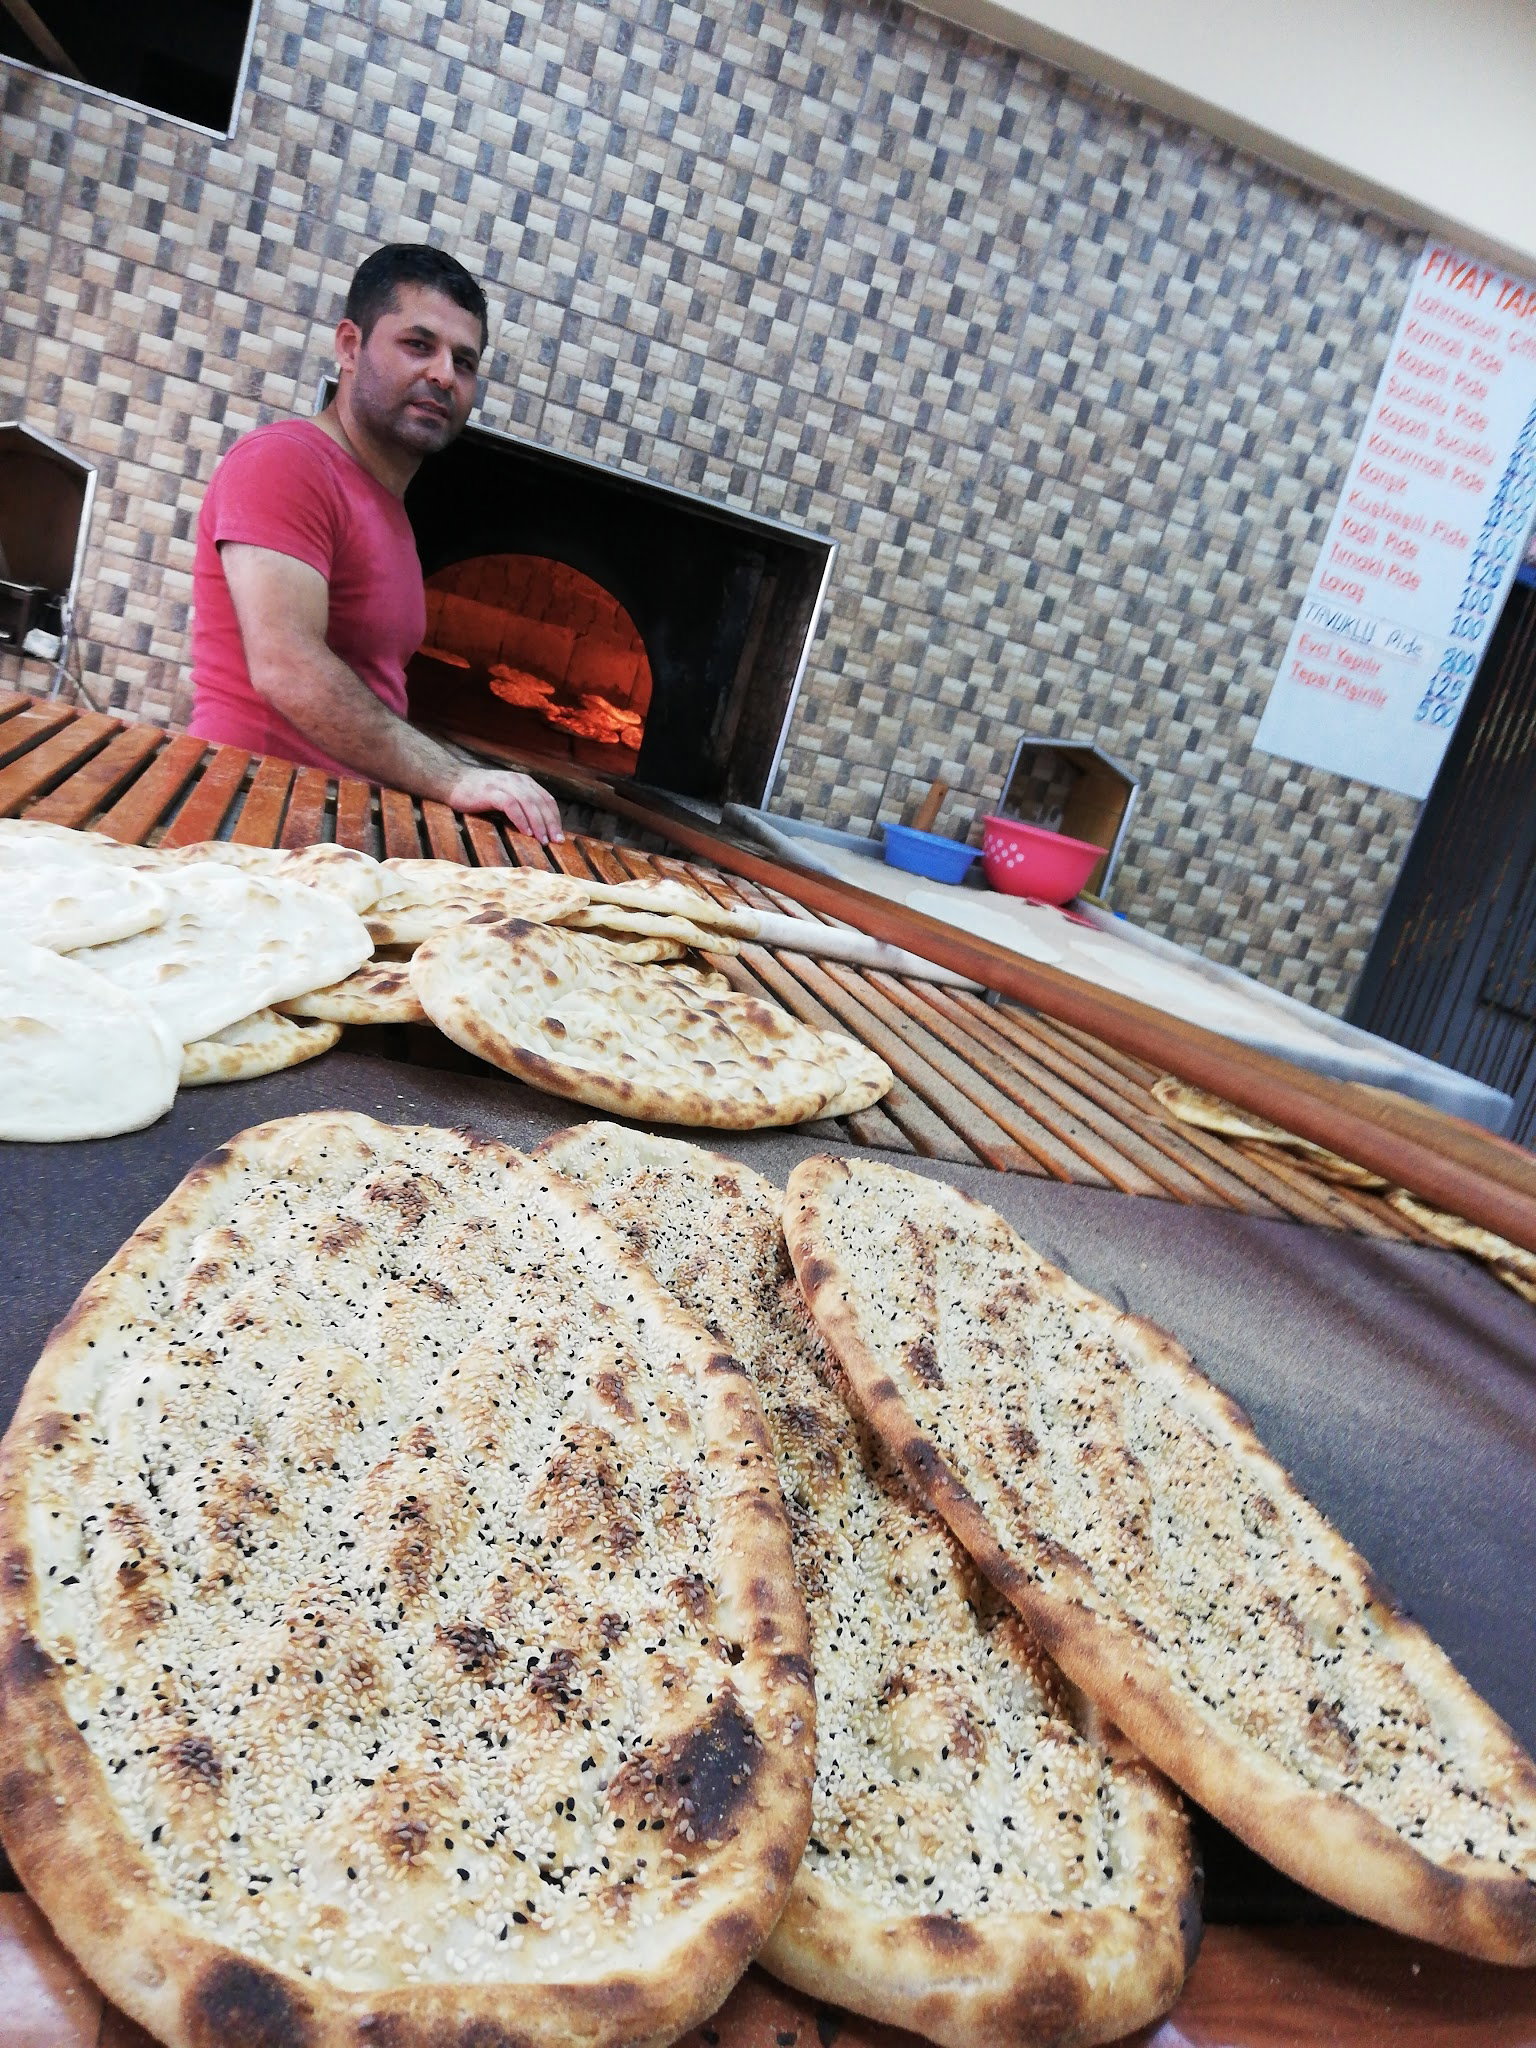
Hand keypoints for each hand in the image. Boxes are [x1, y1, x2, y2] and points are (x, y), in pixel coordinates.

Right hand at [446, 768, 563, 842]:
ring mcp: (504, 784)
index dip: (555, 819)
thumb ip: (522, 806)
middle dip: (551, 824)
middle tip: (556, 842)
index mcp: (524, 782)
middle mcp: (517, 781)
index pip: (547, 800)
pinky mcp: (491, 791)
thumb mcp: (506, 796)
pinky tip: (526, 832)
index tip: (560, 836)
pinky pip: (511, 805)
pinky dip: (521, 819)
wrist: (454, 781)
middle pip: (541, 802)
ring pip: (529, 803)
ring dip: (539, 823)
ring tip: (543, 840)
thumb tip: (540, 828)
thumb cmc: (480, 794)